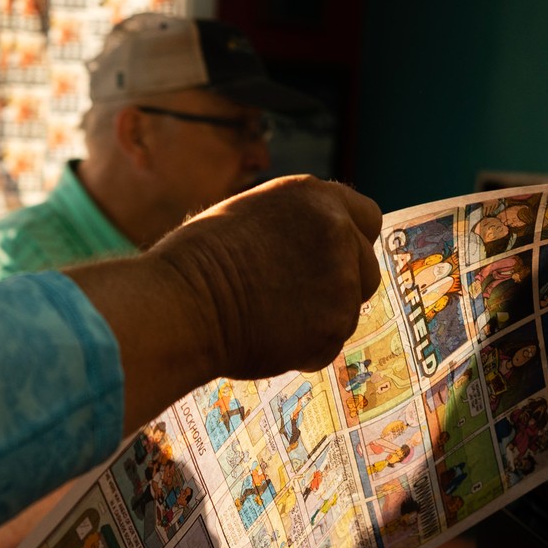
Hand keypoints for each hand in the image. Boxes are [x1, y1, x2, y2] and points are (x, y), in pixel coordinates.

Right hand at [146, 175, 381, 379]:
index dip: (351, 243)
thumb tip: (308, 250)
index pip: (368, 217)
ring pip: (348, 310)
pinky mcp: (333, 326)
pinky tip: (265, 339)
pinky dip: (304, 351)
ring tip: (267, 319)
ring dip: (320, 320)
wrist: (179, 305)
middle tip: (293, 299)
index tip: (331, 262)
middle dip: (340, 286)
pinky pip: (328, 345)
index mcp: (314, 196)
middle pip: (366, 268)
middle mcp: (337, 232)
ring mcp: (340, 281)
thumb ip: (293, 227)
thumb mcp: (248, 217)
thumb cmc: (193, 262)